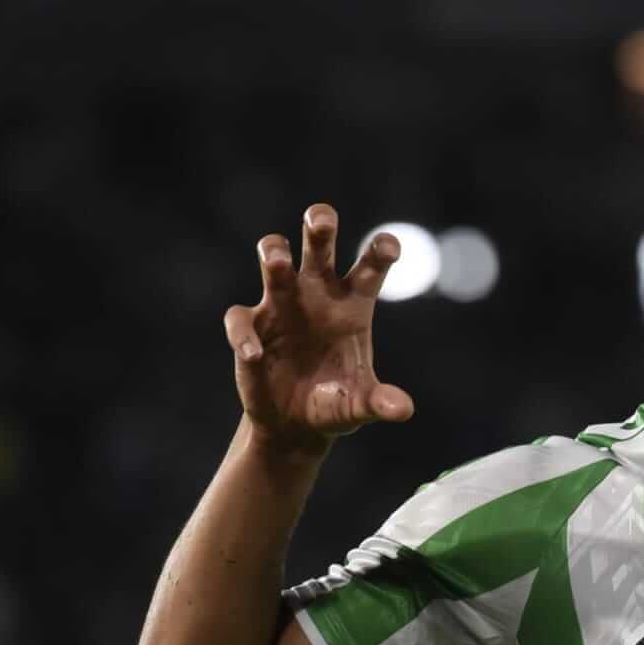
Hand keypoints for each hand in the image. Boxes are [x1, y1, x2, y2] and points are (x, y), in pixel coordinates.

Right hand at [223, 204, 414, 444]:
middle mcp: (316, 295)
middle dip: (319, 228)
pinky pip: (241, 320)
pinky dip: (245, 335)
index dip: (379, 252)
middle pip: (318, 248)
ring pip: (273, 264)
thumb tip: (402, 410)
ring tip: (277, 261)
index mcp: (352, 304)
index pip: (369, 268)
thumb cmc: (336, 404)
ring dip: (273, 255)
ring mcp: (281, 306)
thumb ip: (379, 402)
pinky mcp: (251, 327)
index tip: (389, 246)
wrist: (296, 425)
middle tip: (321, 219)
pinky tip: (255, 355)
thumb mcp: (359, 405)